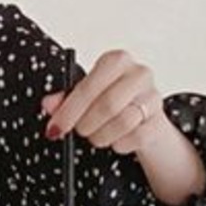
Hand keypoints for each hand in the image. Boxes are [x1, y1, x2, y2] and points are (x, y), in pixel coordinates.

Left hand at [43, 52, 164, 157]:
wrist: (144, 118)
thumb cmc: (111, 101)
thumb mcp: (86, 96)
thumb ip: (65, 100)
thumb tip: (47, 106)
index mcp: (116, 61)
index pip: (90, 85)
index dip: (69, 110)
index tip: (55, 129)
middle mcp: (138, 73)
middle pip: (107, 105)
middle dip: (87, 125)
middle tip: (79, 132)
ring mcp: (152, 96)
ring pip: (123, 122)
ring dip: (102, 136)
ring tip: (96, 136)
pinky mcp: (158, 121)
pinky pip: (135, 138)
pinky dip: (119, 145)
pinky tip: (115, 141)